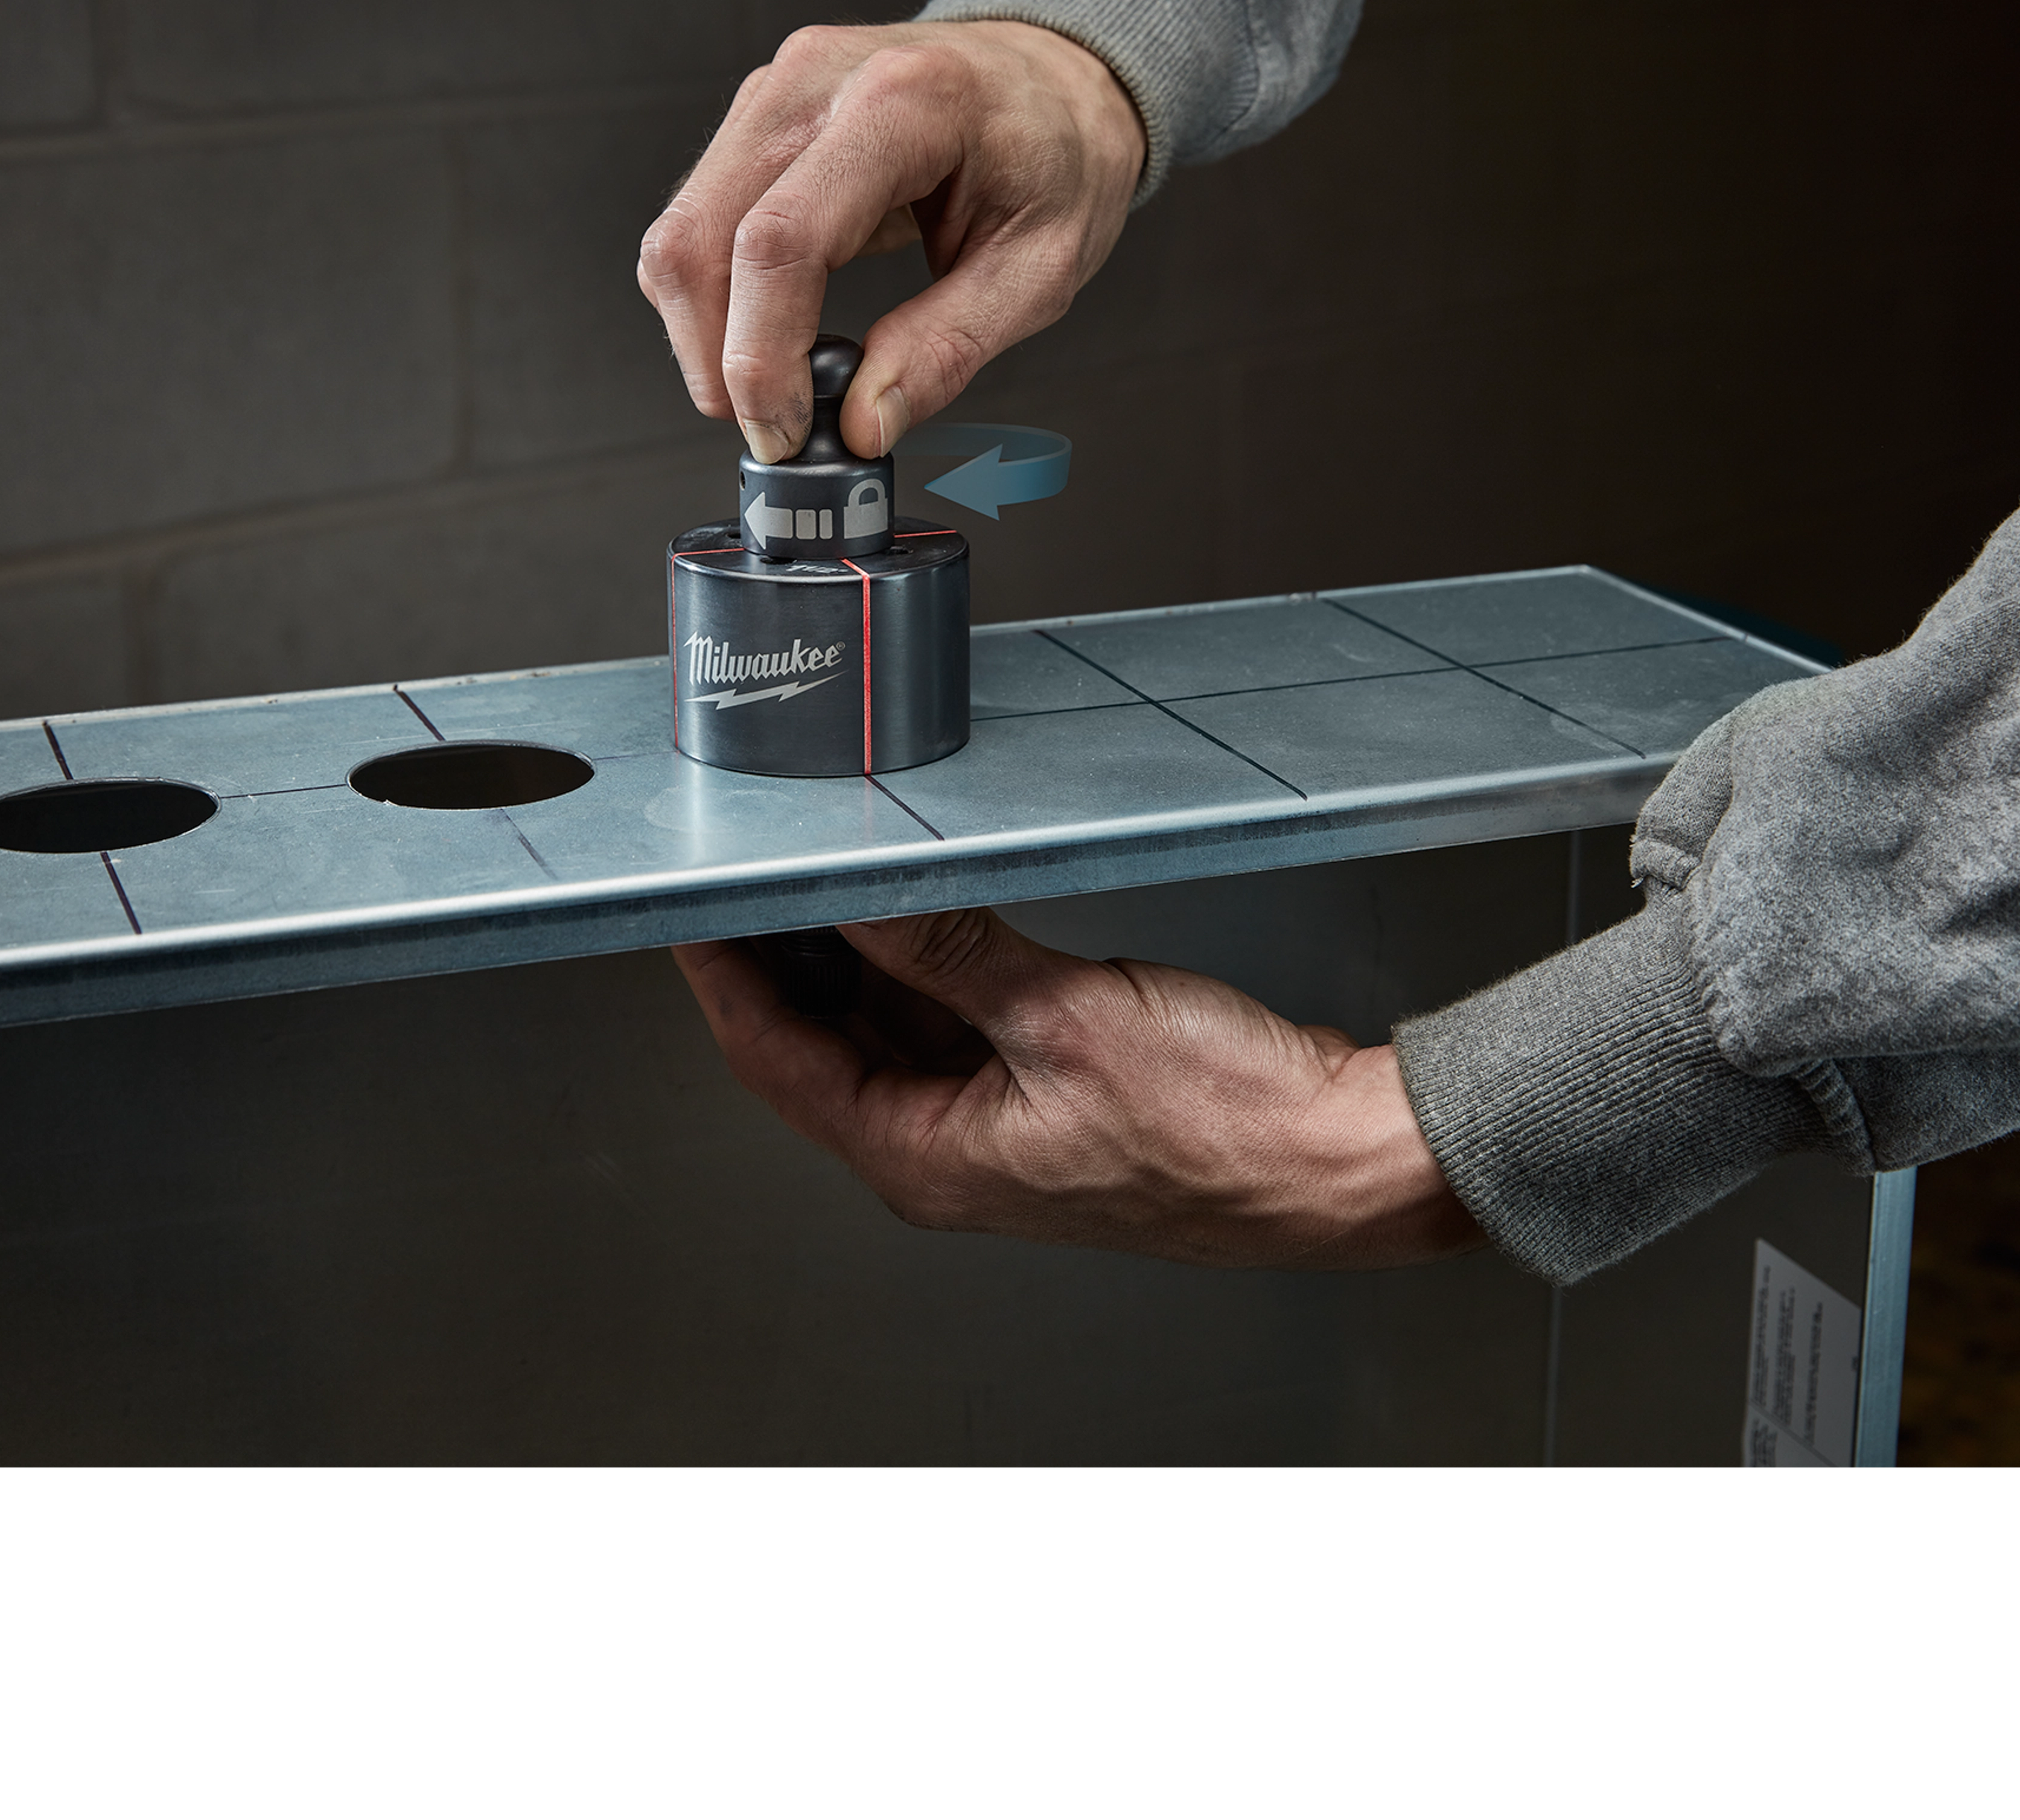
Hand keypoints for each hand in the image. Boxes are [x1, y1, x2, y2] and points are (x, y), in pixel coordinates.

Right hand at [638, 20, 1145, 463]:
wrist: (1052, 71)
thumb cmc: (1059, 152)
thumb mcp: (1040, 270)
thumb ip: (947, 349)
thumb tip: (863, 424)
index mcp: (904, 104)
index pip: (781, 240)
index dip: (761, 354)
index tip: (785, 429)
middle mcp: (817, 82)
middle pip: (698, 238)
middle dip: (717, 358)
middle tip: (775, 427)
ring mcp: (775, 91)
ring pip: (679, 235)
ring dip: (708, 334)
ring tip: (781, 386)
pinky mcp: (757, 115)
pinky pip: (698, 221)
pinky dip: (719, 298)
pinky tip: (776, 331)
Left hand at [674, 907, 1481, 1269]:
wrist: (1335, 1159)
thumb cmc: (1225, 1126)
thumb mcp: (1062, 1014)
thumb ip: (945, 944)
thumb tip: (855, 887)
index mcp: (924, 1155)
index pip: (771, 1054)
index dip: (717, 969)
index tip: (684, 900)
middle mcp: (944, 1147)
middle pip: (815, 1038)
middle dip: (775, 948)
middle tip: (746, 860)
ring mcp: (991, 1120)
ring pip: (882, 1021)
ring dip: (848, 945)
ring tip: (820, 859)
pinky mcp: (1039, 1087)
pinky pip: (947, 1014)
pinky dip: (918, 954)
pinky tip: (915, 895)